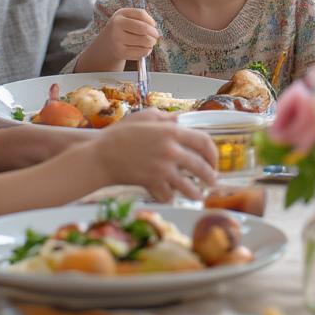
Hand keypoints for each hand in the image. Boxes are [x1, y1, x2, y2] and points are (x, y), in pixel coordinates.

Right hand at [77, 7, 158, 70]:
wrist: (106, 43)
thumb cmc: (122, 27)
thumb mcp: (127, 16)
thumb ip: (141, 16)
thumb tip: (153, 25)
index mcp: (120, 14)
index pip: (141, 14)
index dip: (151, 20)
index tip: (154, 26)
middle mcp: (116, 26)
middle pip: (143, 29)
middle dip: (154, 33)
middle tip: (156, 36)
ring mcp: (117, 40)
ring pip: (144, 41)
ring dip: (151, 43)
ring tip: (151, 43)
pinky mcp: (120, 53)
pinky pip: (140, 52)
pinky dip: (147, 51)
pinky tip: (145, 49)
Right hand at [95, 109, 217, 201]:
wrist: (100, 156)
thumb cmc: (120, 134)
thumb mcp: (144, 117)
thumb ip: (164, 118)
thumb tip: (180, 120)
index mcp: (172, 132)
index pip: (204, 141)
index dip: (213, 153)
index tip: (214, 160)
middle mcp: (171, 150)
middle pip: (201, 166)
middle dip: (210, 176)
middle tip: (212, 182)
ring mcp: (162, 168)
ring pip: (188, 185)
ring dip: (196, 192)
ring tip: (199, 196)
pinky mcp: (152, 183)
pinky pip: (169, 194)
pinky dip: (171, 197)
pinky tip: (173, 197)